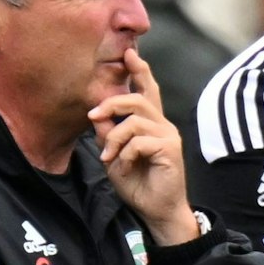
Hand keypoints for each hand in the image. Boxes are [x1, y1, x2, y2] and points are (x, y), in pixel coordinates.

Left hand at [89, 51, 199, 245]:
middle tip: (93, 115)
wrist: (157, 211)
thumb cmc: (138, 184)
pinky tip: (123, 167)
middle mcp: (162, 125)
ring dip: (114, 137)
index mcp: (151, 124)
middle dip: (112, 103)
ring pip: (135, 119)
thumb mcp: (114, 156)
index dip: (139, 70)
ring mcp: (168, 136)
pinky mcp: (169, 149)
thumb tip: (97, 114)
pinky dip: (124, 154)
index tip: (129, 53)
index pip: (147, 90)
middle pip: (138, 99)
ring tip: (108, 156)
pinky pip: (139, 141)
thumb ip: (108, 135)